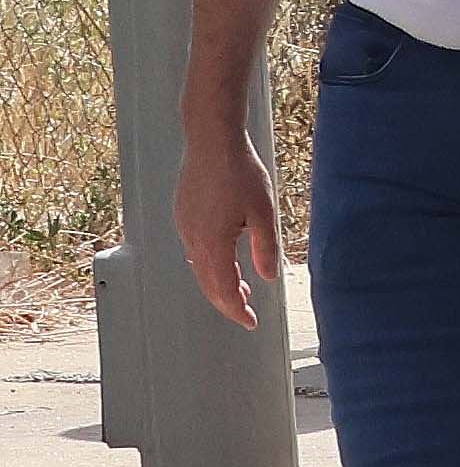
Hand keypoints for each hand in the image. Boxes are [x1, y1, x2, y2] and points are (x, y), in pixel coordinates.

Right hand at [175, 121, 278, 329]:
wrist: (212, 143)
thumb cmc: (241, 173)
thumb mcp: (264, 212)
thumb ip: (265, 248)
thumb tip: (267, 276)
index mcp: (213, 243)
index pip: (223, 290)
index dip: (236, 310)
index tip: (251, 322)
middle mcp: (193, 240)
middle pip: (208, 283)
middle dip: (227, 302)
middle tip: (246, 313)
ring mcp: (185, 228)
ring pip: (200, 268)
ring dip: (219, 283)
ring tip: (241, 291)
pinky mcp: (184, 217)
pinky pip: (195, 251)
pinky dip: (210, 265)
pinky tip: (224, 261)